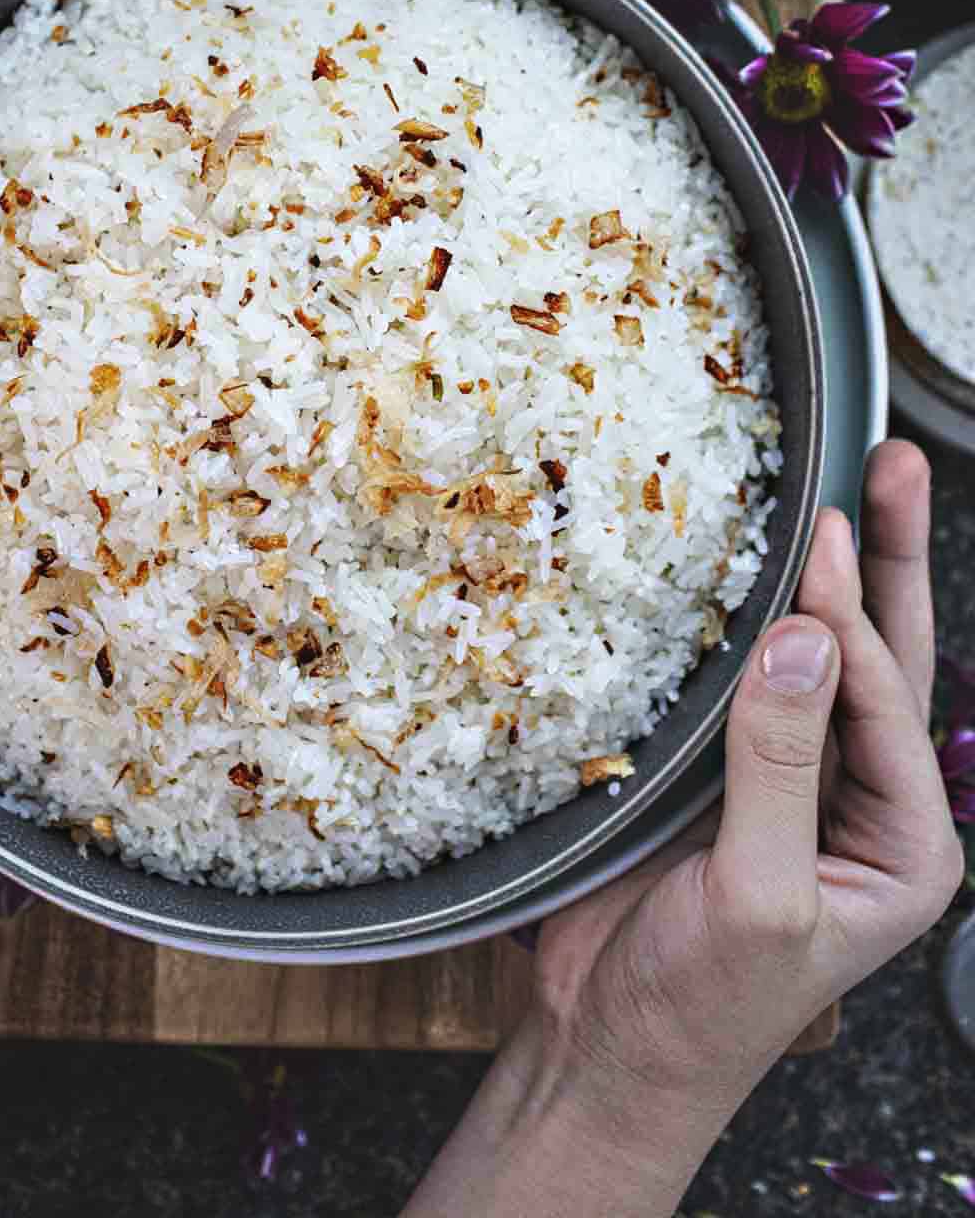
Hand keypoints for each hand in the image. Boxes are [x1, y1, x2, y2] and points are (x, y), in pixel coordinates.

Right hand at [406, 441, 961, 1217]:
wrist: (608, 1049)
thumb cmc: (702, 1007)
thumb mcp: (759, 896)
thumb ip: (783, 768)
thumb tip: (806, 642)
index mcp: (904, 845)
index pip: (886, 707)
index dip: (851, 620)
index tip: (819, 539)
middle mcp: (860, 801)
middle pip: (883, 659)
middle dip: (887, 561)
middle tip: (890, 462)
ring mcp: (792, 778)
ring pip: (819, 657)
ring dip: (829, 574)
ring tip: (846, 484)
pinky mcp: (725, 770)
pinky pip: (746, 680)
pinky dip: (748, 618)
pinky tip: (751, 562)